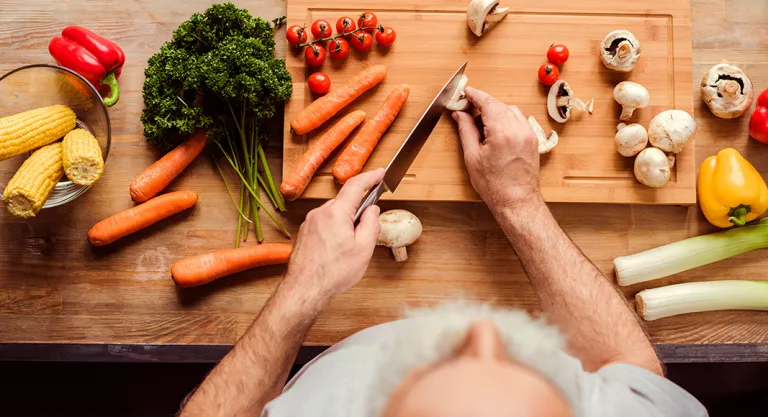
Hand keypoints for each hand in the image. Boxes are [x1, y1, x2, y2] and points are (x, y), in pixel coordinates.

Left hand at [284, 168, 383, 301]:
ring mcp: (309, 223)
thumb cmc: (332, 273)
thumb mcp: (363, 249)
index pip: (355, 186)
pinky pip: (324, 223)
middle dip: (359, 208)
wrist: (304, 289)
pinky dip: (335, 229)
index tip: (380, 173)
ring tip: (352, 245)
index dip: (370, 177)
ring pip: (334, 213)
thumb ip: (371, 225)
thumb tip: (372, 211)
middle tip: (369, 225)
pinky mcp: (305, 233)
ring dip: (346, 221)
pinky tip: (338, 248)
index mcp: (336, 213)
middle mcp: (320, 213)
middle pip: (344, 201)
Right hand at [452, 86, 541, 212]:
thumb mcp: (472, 157)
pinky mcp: (533, 139)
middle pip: (499, 105)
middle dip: (483, 104)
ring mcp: (529, 134)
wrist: (517, 202)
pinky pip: (518, 120)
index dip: (475, 95)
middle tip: (467, 109)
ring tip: (481, 125)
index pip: (488, 103)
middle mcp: (519, 129)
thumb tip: (460, 114)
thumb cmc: (495, 185)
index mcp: (503, 132)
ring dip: (495, 112)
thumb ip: (466, 130)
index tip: (465, 92)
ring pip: (510, 110)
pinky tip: (495, 132)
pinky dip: (506, 119)